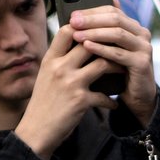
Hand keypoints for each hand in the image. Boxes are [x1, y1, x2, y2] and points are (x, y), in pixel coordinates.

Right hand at [13, 24, 115, 158]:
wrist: (36, 131)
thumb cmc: (43, 103)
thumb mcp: (46, 76)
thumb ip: (60, 61)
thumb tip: (81, 46)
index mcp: (50, 59)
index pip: (67, 31)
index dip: (85, 27)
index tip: (98, 31)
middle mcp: (59, 67)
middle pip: (90, 43)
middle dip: (108, 45)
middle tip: (120, 48)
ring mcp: (70, 83)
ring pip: (103, 64)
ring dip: (117, 67)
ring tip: (123, 71)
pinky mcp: (80, 100)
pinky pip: (104, 95)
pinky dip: (111, 101)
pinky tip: (114, 104)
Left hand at [69, 4, 158, 123]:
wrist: (136, 96)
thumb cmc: (119, 71)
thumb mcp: (110, 48)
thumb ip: (101, 32)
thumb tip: (81, 14)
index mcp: (134, 26)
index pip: (112, 10)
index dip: (92, 11)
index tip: (73, 16)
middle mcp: (142, 34)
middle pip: (115, 19)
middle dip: (92, 20)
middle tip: (73, 22)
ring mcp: (144, 48)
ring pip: (118, 34)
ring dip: (95, 33)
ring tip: (77, 35)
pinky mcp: (142, 63)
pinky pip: (119, 53)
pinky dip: (102, 49)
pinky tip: (87, 47)